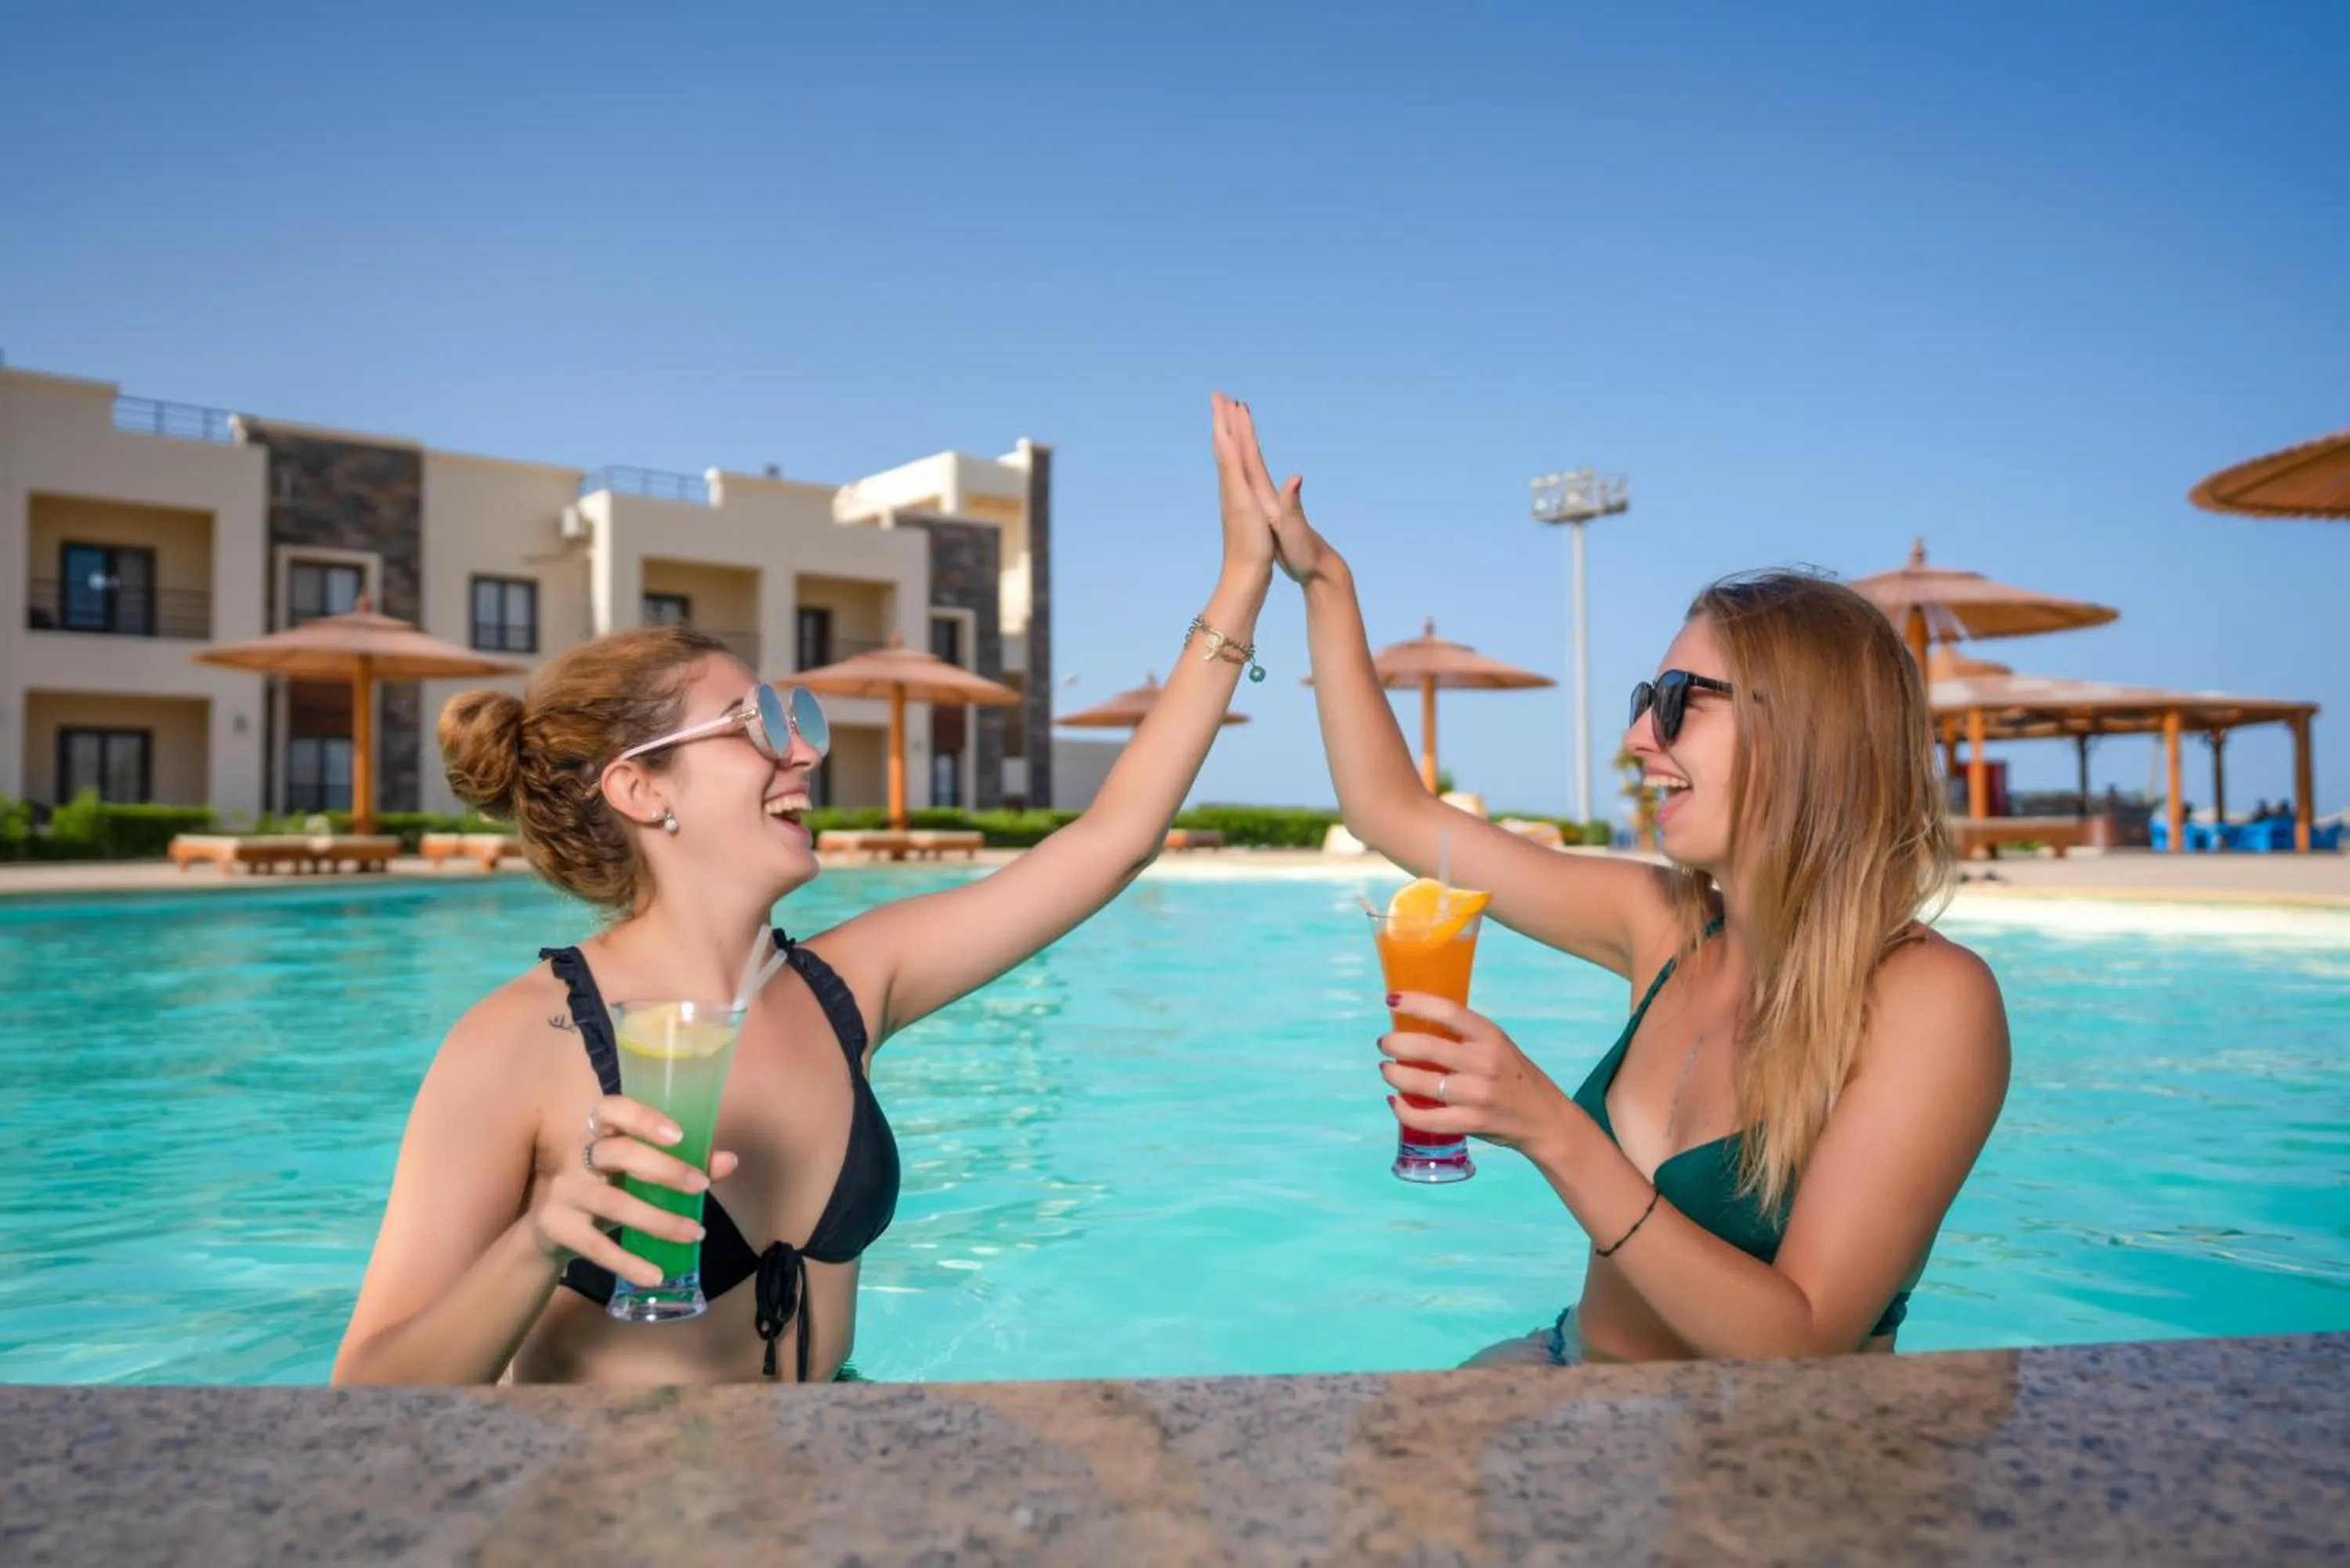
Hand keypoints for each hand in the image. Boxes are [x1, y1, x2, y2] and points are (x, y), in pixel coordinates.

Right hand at [527, 1094, 741, 1289]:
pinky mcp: (557, 1227)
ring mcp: (564, 1192)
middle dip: (664, 1169)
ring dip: (658, 1220)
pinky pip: (596, 1246)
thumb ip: (684, 1162)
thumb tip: (729, 1160)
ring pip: (613, 1204)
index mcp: (598, 1132)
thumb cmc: (606, 1186)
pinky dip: (628, 1262)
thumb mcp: (637, 1172)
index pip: (611, 1109)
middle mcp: (575, 1156)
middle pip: (618, 1153)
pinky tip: (656, 1274)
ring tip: (695, 1233)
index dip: (643, 1119)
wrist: (548, 1227)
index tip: (679, 1135)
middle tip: (701, 1186)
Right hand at [1212, 390, 1339, 585]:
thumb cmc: (1306, 552)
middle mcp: (1268, 493)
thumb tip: (1296, 478)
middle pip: (1249, 453)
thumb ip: (1293, 504)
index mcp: (1268, 494)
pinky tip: (1242, 467)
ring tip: (1233, 424)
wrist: (1319, 568)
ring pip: (1249, 465)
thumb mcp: (1297, 529)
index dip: (1242, 430)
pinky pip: (1249, 483)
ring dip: (1240, 443)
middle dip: (1237, 427)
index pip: (1251, 455)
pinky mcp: (1267, 513)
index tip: (1232, 403)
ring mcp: (1268, 502)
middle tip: (1226, 400)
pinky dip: (1242, 469)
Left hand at [1378, 993, 1580, 1160]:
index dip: (1415, 1003)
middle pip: (1426, 1048)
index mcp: (1490, 1036)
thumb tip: (1416, 1023)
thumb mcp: (1497, 1045)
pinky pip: (1426, 1119)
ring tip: (1388, 1070)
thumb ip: (1464, 1036)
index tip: (1391, 1000)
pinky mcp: (1472, 1123)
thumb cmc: (1515, 1076)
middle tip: (1384, 1044)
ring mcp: (1477, 1095)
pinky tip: (1395, 1101)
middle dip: (1395, 1044)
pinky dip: (1403, 1110)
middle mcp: (1484, 1062)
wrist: (1545, 1119)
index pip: (1448, 1011)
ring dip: (1394, 1075)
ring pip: (1420, 1083)